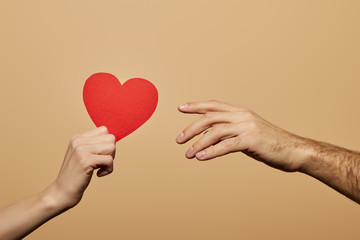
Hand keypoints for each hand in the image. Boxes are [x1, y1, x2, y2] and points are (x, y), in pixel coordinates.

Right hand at [49, 126, 115, 208]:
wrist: (60, 193)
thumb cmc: (75, 176)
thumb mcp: (82, 155)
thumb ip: (94, 145)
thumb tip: (113, 139)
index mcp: (78, 138)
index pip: (104, 130)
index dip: (107, 144)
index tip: (99, 156)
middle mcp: (78, 141)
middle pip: (111, 138)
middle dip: (111, 152)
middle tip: (101, 163)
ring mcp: (81, 150)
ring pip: (112, 147)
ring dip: (110, 160)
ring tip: (100, 168)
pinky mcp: (85, 161)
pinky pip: (109, 160)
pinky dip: (108, 170)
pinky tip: (98, 174)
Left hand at [176, 100, 309, 171]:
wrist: (296, 151)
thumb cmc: (272, 144)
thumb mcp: (249, 134)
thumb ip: (232, 133)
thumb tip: (212, 139)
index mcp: (241, 113)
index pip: (214, 105)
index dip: (196, 106)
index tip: (181, 107)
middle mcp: (243, 116)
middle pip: (210, 117)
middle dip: (191, 128)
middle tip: (179, 140)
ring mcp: (248, 127)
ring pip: (215, 131)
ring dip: (198, 143)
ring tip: (188, 154)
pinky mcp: (252, 140)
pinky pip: (226, 145)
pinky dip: (211, 151)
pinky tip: (201, 157)